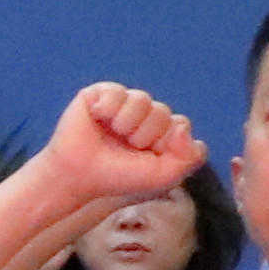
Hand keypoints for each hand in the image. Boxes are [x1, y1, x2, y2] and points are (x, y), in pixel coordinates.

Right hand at [32, 79, 203, 207]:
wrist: (79, 176)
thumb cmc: (119, 177)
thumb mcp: (163, 176)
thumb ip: (189, 157)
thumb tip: (182, 125)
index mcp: (160, 131)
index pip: (180, 124)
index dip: (165, 143)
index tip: (146, 157)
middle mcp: (143, 114)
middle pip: (162, 112)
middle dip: (145, 135)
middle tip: (126, 147)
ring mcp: (122, 103)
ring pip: (142, 99)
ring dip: (127, 123)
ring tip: (113, 134)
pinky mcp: (99, 94)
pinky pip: (117, 92)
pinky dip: (108, 110)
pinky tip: (97, 119)